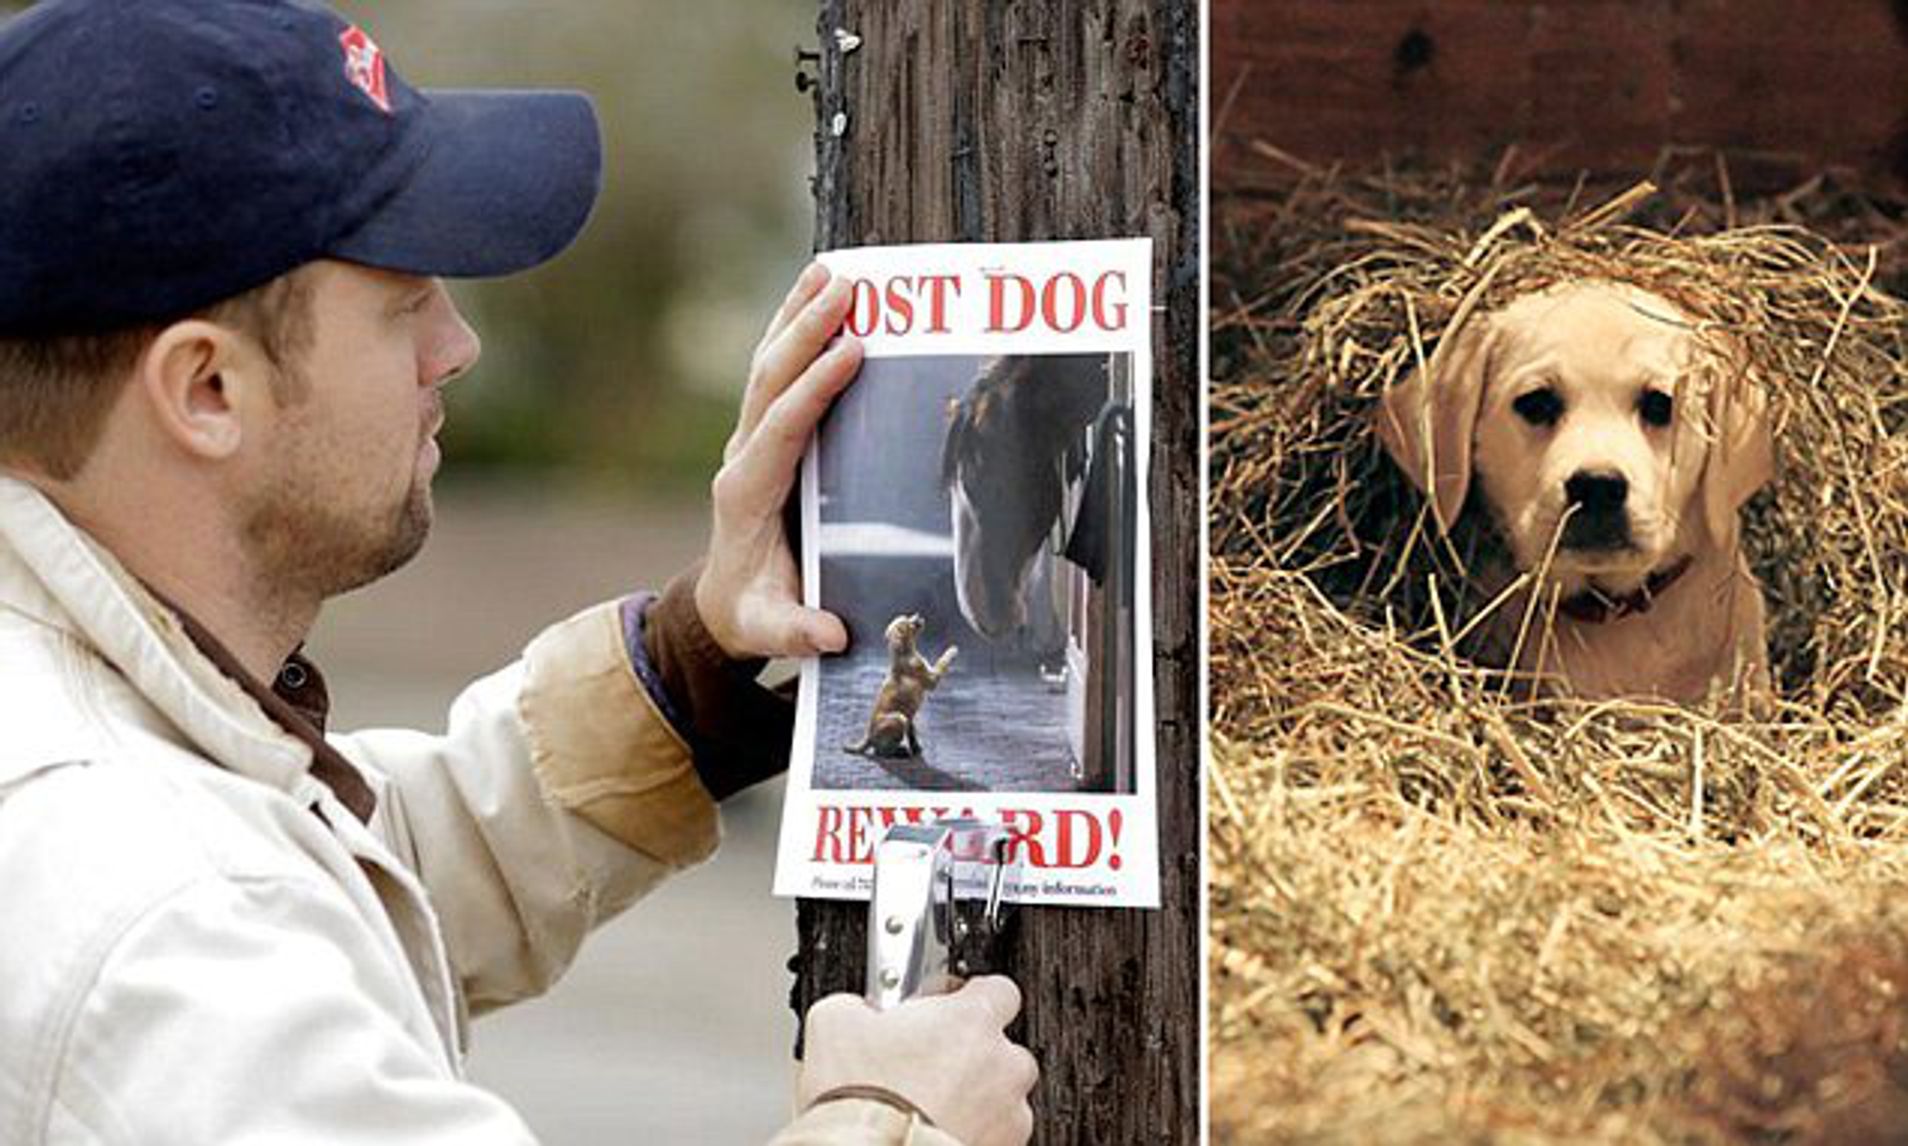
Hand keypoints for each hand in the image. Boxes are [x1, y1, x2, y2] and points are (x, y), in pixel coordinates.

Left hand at [696, 262, 862, 658]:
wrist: (722, 604)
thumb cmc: (753, 612)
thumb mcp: (770, 630)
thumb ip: (797, 631)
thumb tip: (831, 634)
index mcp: (746, 493)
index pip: (782, 429)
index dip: (814, 389)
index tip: (851, 351)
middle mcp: (742, 455)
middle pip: (771, 380)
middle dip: (806, 330)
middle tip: (845, 288)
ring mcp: (748, 438)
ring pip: (769, 364)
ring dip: (797, 315)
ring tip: (832, 270)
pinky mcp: (761, 432)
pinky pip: (776, 371)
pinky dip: (795, 328)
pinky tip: (818, 294)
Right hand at [798, 977, 1037, 1145]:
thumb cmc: (863, 1098)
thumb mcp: (835, 1022)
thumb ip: (862, 1003)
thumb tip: (858, 1009)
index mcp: (973, 1019)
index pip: (997, 989)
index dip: (967, 997)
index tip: (943, 1007)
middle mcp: (1003, 1064)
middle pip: (1002, 1046)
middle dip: (971, 1052)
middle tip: (928, 1061)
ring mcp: (1009, 1113)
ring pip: (1003, 1094)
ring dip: (975, 1095)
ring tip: (930, 1103)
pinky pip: (996, 1132)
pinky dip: (974, 1130)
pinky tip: (934, 1128)